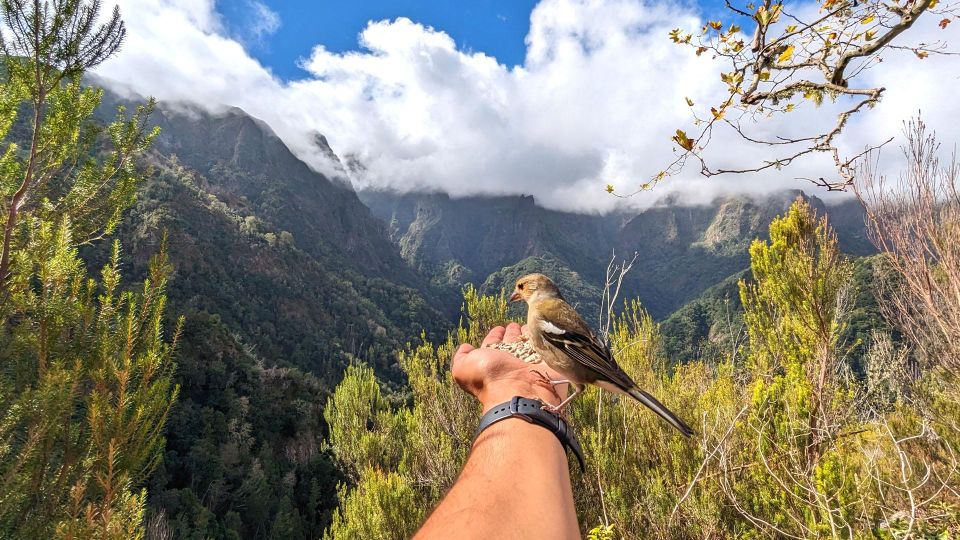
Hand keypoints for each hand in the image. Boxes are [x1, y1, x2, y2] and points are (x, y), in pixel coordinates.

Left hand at [452, 322, 566, 412]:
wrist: (518, 392)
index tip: (499, 328)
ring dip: (528, 335)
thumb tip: (465, 347)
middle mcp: (511, 364)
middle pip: (512, 344)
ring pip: (528, 345)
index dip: (495, 336)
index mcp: (492, 363)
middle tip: (515, 324)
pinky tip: (542, 331)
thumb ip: (461, 357)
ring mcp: (529, 364)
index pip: (494, 345)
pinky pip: (545, 347)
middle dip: (513, 334)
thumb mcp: (463, 368)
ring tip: (530, 325)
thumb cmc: (489, 378)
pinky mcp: (548, 363)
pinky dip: (543, 339)